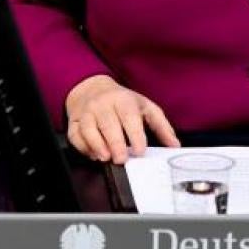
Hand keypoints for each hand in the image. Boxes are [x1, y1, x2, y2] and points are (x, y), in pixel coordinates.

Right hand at [64, 75, 179, 163]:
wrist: (92, 89)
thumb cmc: (123, 102)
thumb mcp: (145, 107)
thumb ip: (161, 126)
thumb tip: (174, 145)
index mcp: (123, 99)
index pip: (129, 116)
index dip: (135, 134)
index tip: (140, 150)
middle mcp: (103, 104)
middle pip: (108, 123)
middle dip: (115, 143)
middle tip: (122, 159)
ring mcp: (86, 112)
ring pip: (88, 128)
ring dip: (96, 144)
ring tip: (106, 158)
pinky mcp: (74, 122)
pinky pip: (75, 135)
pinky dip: (83, 147)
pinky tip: (94, 155)